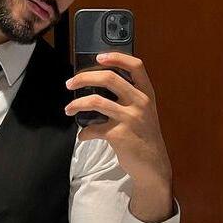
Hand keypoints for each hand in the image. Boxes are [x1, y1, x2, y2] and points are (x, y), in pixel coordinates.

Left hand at [64, 52, 172, 186]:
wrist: (153, 164)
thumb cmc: (145, 136)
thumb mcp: (145, 112)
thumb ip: (129, 97)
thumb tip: (99, 85)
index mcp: (147, 93)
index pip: (135, 66)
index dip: (116, 57)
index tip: (99, 57)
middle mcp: (140, 102)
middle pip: (109, 78)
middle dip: (84, 78)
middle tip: (70, 83)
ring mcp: (130, 118)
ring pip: (95, 101)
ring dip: (76, 104)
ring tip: (68, 108)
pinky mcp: (119, 135)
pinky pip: (93, 129)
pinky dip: (84, 133)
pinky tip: (83, 135)